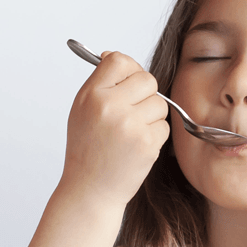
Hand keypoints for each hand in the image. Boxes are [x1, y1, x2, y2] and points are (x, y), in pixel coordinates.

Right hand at [61, 51, 168, 207]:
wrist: (90, 190)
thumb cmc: (88, 150)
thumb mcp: (82, 110)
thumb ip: (101, 83)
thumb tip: (115, 56)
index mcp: (91, 95)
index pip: (119, 60)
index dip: (129, 70)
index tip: (128, 82)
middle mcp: (110, 106)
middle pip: (147, 79)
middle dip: (146, 94)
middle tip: (134, 111)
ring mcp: (129, 125)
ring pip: (160, 103)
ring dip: (152, 116)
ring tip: (132, 133)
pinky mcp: (146, 143)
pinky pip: (164, 126)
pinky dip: (156, 136)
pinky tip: (138, 146)